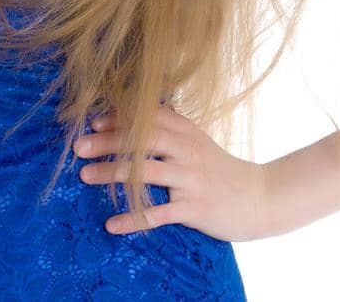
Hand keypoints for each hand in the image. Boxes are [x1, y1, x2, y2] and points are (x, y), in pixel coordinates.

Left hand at [74, 103, 274, 241]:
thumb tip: (132, 115)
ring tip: (85, 175)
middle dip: (107, 142)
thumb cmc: (221, 169)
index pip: (148, 118)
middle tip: (78, 147)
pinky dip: (133, 219)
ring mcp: (191, 180)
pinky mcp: (194, 208)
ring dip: (112, 174)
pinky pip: (158, 214)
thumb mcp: (198, 141)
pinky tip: (112, 224)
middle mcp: (187, 151)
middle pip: (142, 140)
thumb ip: (170, 128)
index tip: (93, 122)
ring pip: (145, 173)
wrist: (260, 198)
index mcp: (187, 133)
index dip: (119, 117)